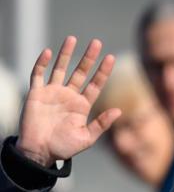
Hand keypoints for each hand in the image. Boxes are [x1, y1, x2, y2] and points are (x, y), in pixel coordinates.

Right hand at [15, 37, 119, 166]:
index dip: (103, 71)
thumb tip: (119, 111)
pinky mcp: (36, 94)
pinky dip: (42, 63)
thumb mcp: (87, 137)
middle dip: (88, 58)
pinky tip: (48, 52)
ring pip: (60, 69)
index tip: (111, 57)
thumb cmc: (64, 147)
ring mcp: (52, 93)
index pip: (95, 84)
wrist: (40, 152)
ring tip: (72, 39)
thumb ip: (102, 124)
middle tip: (96, 42)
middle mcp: (69, 96)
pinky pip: (38, 75)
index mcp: (82, 106)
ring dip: (65, 54)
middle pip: (80, 72)